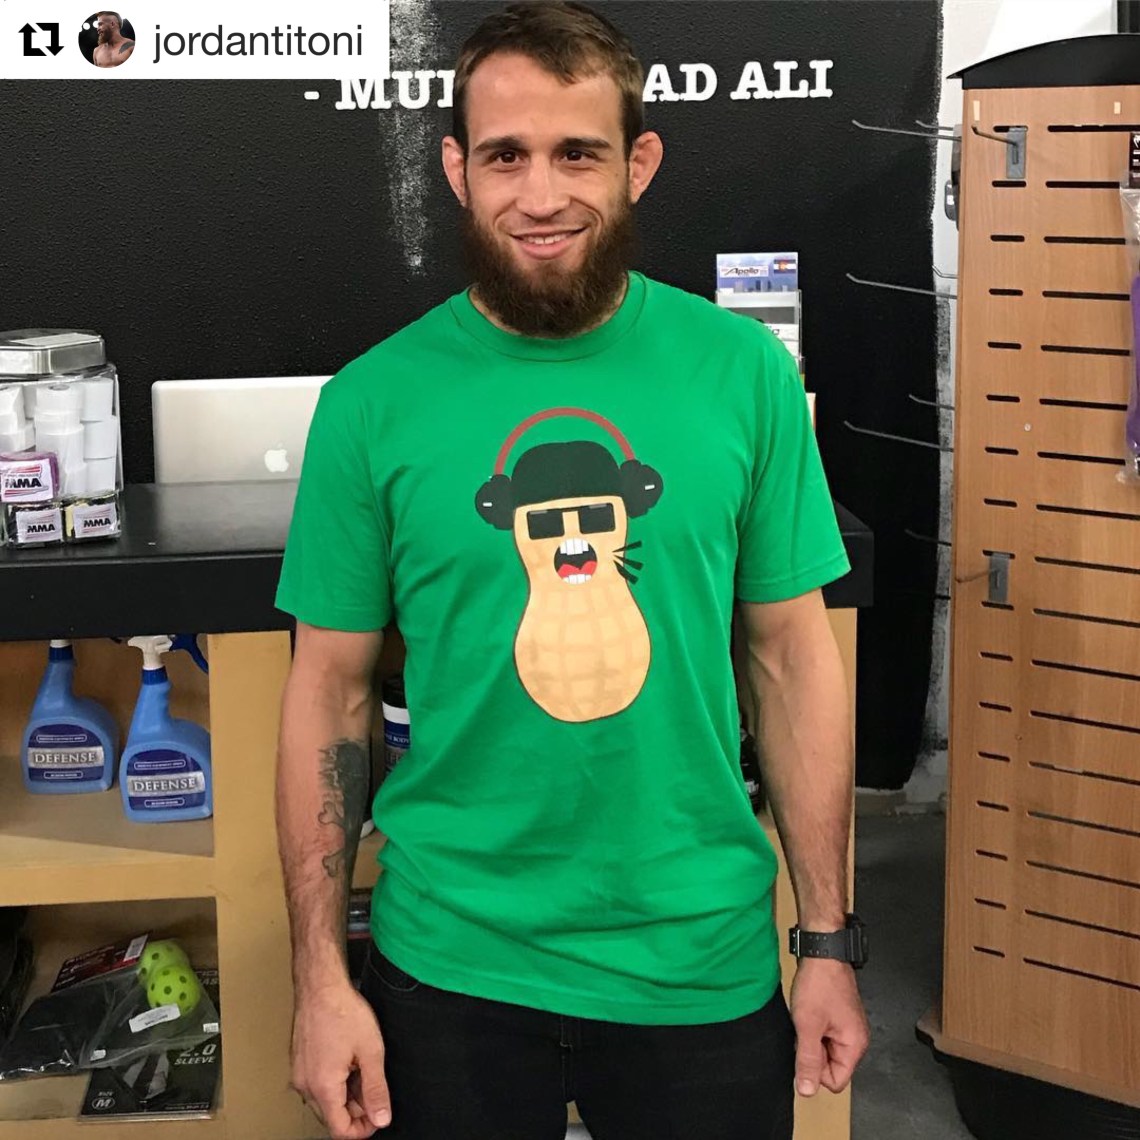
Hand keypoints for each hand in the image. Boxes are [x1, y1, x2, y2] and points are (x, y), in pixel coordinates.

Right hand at [290, 980, 391, 1138]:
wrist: (320, 986)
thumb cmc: (342, 1011)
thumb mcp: (371, 1051)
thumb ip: (377, 1089)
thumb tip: (381, 1117)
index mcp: (323, 1087)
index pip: (340, 1130)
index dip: (362, 1129)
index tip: (377, 1116)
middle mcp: (306, 1085)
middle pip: (331, 1117)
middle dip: (355, 1111)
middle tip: (374, 1088)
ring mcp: (299, 1073)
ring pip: (324, 1101)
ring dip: (345, 1096)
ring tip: (362, 1069)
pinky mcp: (299, 1063)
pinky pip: (317, 1084)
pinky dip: (334, 1082)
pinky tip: (348, 1062)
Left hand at [788, 958, 869, 1096]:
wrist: (822, 952)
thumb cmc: (819, 984)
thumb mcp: (808, 1025)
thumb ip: (808, 1060)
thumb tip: (807, 1091)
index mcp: (855, 1045)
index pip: (835, 1081)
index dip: (815, 1071)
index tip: (805, 1048)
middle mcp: (856, 1039)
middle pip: (830, 1067)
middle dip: (813, 1052)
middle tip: (805, 1029)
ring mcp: (848, 1027)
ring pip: (825, 1050)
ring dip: (811, 1039)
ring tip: (806, 1018)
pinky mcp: (838, 1016)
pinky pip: (824, 1034)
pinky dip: (813, 1027)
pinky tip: (808, 1012)